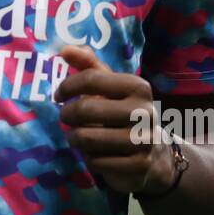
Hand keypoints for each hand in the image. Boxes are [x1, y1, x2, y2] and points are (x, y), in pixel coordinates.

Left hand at [54, 44, 175, 194]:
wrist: (154, 154)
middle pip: (85, 109)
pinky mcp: (138, 165)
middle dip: (67, 115)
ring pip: (87, 138)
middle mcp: (144, 111)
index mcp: (137, 86)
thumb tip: (65, 49)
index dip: (67, 87)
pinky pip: (96, 161)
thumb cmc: (124, 113)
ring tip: (76, 136)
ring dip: (74, 138)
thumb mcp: (111, 86)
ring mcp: (143, 140)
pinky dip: (89, 159)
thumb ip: (88, 65)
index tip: (59, 95)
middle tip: (65, 118)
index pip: (90, 79)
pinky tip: (95, 154)